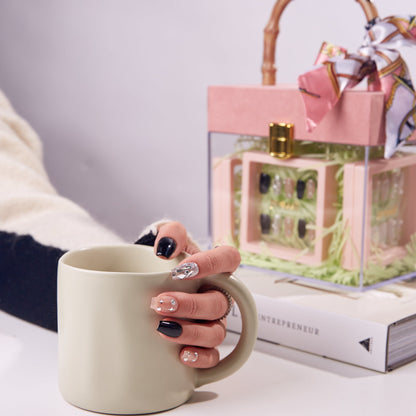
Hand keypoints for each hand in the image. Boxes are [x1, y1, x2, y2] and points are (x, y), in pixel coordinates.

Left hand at [150, 221, 239, 368]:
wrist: (146, 280)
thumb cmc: (163, 259)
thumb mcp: (165, 238)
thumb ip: (170, 233)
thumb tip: (165, 248)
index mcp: (215, 267)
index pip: (229, 259)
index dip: (211, 264)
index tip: (181, 270)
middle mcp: (218, 294)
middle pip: (219, 302)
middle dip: (191, 305)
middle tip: (161, 302)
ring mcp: (213, 321)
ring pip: (217, 332)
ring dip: (191, 332)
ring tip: (163, 327)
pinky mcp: (203, 344)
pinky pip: (213, 357)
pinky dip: (200, 357)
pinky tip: (181, 354)